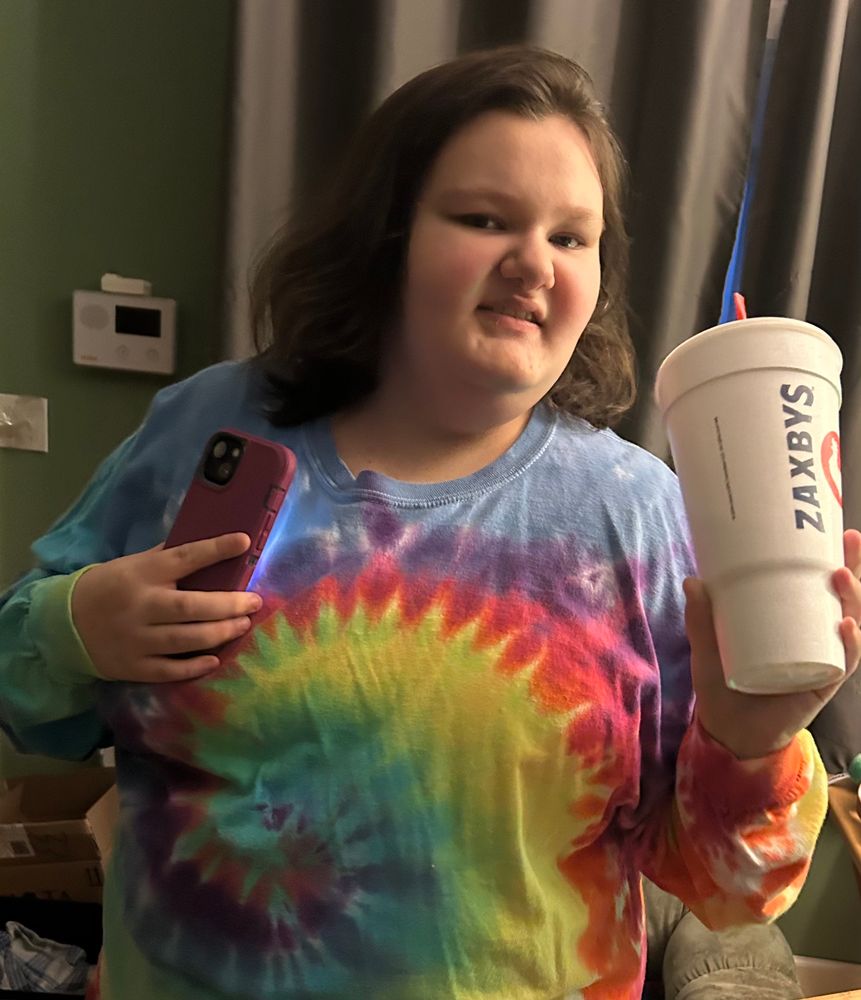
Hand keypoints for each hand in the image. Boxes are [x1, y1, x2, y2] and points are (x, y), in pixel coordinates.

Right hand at [71, 533, 260, 682]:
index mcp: (142, 574)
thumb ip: (168, 558)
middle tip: (254, 602)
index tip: (243, 541)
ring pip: (186, 639)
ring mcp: (137, 639)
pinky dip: (195, 666)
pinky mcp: (133, 667)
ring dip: (220, 633)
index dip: (215, 549)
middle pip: (192, 607)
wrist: (65, 624)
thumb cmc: (111, 587)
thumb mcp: (134, 564)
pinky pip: (170, 670)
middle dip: (228, 605)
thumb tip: (211, 545)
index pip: (184, 558)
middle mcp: (141, 606)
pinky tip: (216, 658)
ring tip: (243, 624)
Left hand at [686, 529, 860, 758]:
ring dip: (852, 600)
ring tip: (840, 577)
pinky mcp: (821, 685)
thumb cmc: (722, 684)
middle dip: (852, 568)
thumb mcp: (707, 647)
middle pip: (843, 598)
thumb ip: (700, 619)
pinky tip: (846, 625)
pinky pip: (843, 662)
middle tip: (848, 540)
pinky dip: (848, 644)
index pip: (818, 585)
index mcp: (791, 622)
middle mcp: (813, 637)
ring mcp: (821, 660)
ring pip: (849, 625)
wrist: (728, 731)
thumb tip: (693, 580)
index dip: (834, 559)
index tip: (836, 530)